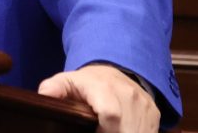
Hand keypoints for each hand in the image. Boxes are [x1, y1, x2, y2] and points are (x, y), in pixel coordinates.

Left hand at [38, 64, 158, 132]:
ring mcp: (144, 105)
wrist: (115, 71)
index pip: (111, 115)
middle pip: (126, 130)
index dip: (104, 131)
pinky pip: (148, 132)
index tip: (94, 132)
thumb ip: (54, 88)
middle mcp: (129, 95)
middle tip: (99, 131)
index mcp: (105, 88)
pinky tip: (121, 130)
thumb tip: (44, 95)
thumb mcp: (67, 81)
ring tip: (107, 130)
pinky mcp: (154, 113)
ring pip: (139, 132)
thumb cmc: (86, 83)